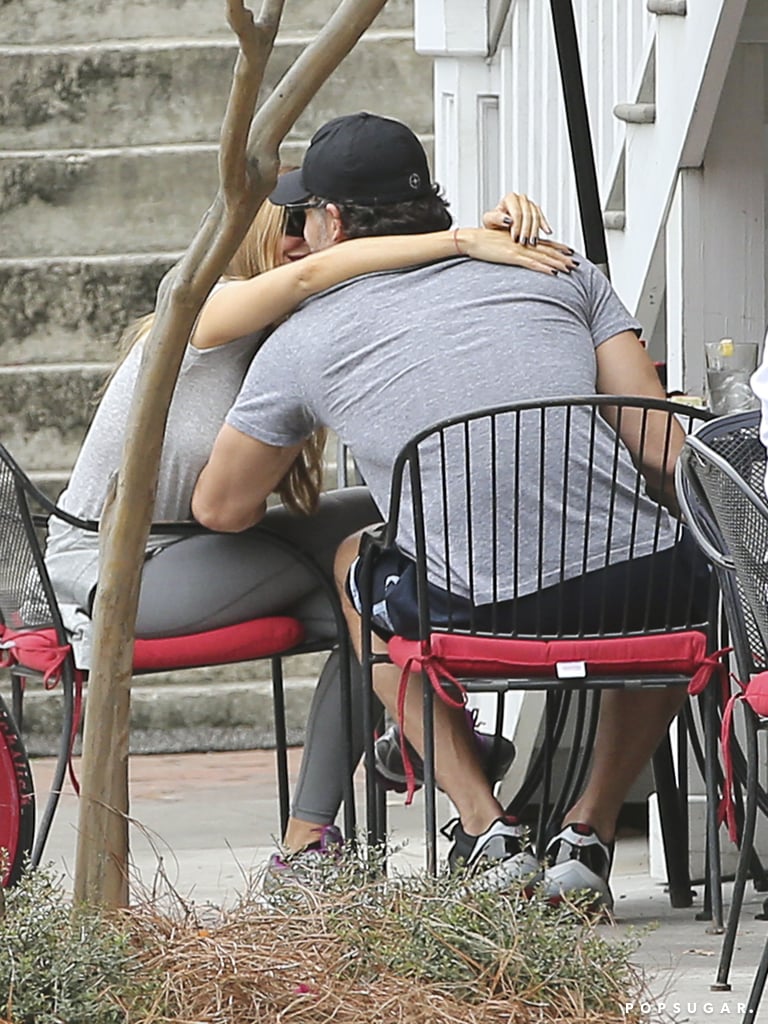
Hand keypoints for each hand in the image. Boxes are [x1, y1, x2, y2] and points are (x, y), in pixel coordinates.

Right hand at [458, 228, 577, 275]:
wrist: (472, 239)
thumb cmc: (483, 243)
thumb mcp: (501, 245)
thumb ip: (512, 249)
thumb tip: (518, 255)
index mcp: (522, 240)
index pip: (544, 244)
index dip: (559, 247)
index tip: (570, 252)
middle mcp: (523, 243)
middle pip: (547, 250)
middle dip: (563, 257)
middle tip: (576, 263)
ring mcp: (519, 249)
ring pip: (543, 257)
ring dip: (558, 263)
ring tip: (569, 269)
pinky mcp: (512, 256)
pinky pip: (532, 263)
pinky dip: (544, 268)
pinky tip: (553, 272)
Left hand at [482, 192, 551, 244]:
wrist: (497, 226)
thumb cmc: (492, 223)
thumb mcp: (489, 220)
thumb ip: (496, 218)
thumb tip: (508, 220)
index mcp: (509, 198)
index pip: (516, 212)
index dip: (517, 226)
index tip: (515, 238)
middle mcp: (520, 199)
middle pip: (527, 214)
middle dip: (526, 230)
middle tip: (524, 242)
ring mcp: (529, 204)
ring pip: (535, 216)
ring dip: (535, 231)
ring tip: (532, 242)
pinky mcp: (535, 210)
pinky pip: (541, 217)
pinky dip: (544, 225)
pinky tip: (547, 232)